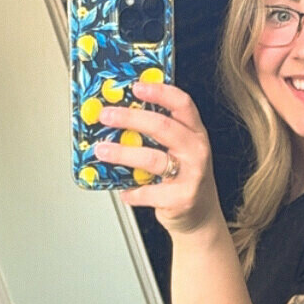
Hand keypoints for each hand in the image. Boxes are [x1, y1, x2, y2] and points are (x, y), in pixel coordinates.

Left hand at [95, 82, 222, 235]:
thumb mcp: (181, 150)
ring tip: (101, 150)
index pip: (182, 104)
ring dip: (122, 153)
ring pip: (151, 159)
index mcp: (196, 133)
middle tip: (106, 116)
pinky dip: (131, 191)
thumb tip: (120, 115)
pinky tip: (123, 190)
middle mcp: (196, 151)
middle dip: (130, 118)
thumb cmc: (185, 178)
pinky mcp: (181, 199)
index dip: (159, 92)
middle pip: (162, 127)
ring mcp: (191, 176)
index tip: (136, 87)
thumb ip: (161, 132)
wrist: (201, 216)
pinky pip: (148, 192)